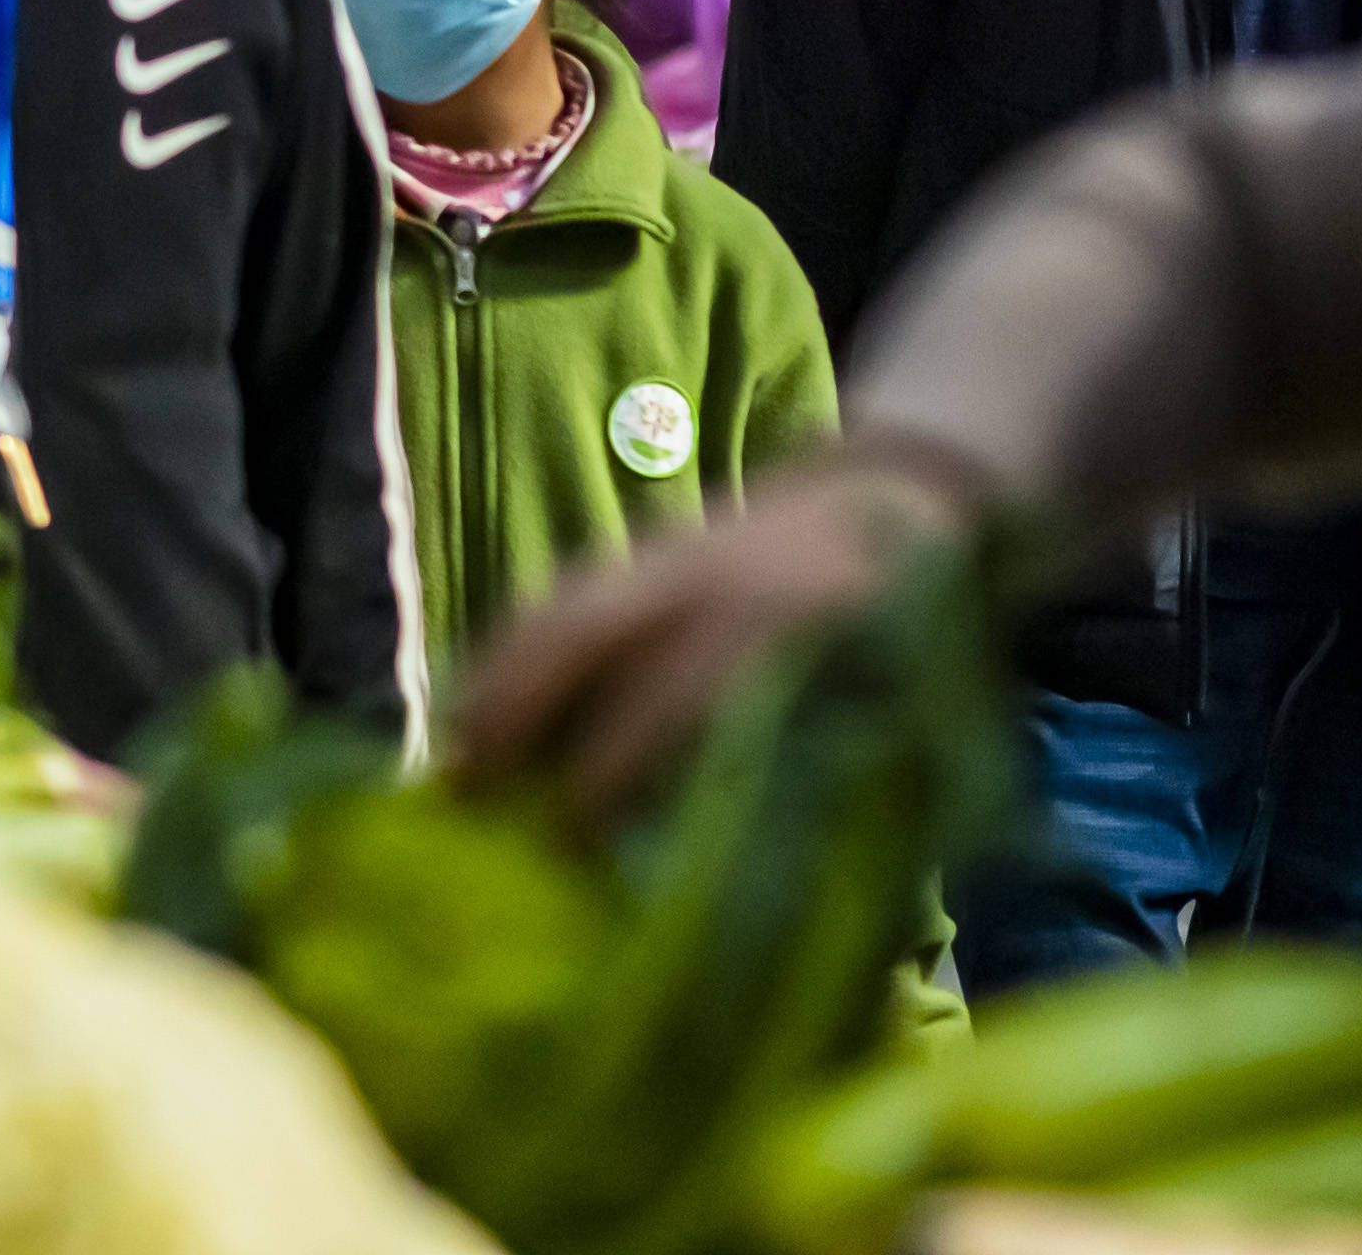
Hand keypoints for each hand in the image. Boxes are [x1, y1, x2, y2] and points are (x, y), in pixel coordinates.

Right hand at [454, 444, 984, 820]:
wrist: (908, 494)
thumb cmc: (912, 630)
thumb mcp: (899, 702)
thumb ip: (824, 772)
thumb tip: (736, 868)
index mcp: (783, 618)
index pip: (677, 692)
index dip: (618, 764)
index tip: (573, 835)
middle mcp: (710, 576)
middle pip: (584, 629)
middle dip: (517, 706)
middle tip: (464, 787)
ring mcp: (669, 551)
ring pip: (559, 605)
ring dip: (494, 677)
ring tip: (449, 751)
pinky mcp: (649, 548)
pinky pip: (563, 597)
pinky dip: (514, 649)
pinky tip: (480, 700)